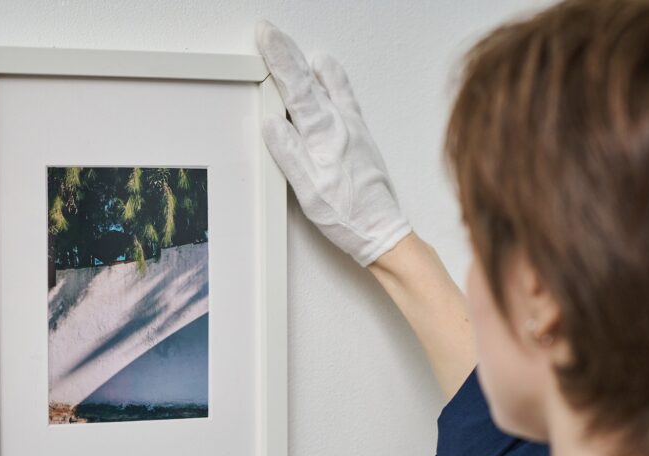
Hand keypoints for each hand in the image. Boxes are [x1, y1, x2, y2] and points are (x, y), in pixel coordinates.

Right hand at [255, 19, 411, 265]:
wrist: (383, 230)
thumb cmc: (348, 215)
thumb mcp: (308, 190)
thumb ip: (289, 152)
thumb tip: (271, 121)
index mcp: (325, 134)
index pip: (296, 86)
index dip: (278, 57)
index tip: (265, 34)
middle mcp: (343, 124)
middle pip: (309, 79)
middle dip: (287, 53)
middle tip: (270, 32)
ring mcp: (354, 128)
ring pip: (329, 84)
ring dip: (310, 65)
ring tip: (297, 50)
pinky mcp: (361, 137)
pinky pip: (344, 97)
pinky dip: (332, 80)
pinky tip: (326, 77)